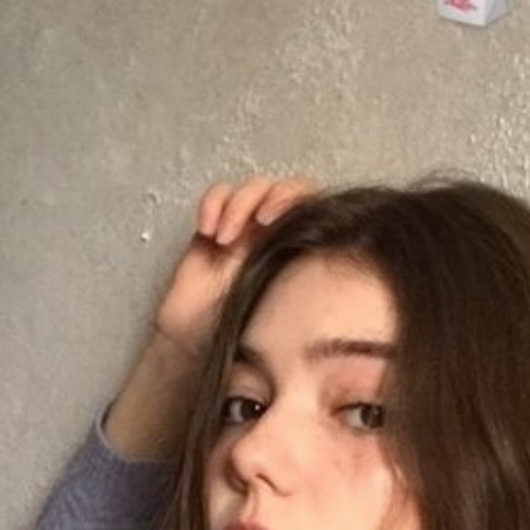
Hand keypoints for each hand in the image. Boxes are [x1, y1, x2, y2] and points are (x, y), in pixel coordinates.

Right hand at [152, 172, 319, 363]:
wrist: (199, 343)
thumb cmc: (242, 336)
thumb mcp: (285, 314)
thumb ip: (306, 289)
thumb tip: (330, 270)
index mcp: (299, 250)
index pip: (312, 204)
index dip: (298, 200)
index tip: (279, 222)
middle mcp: (275, 235)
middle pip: (283, 187)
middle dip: (270, 197)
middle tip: (259, 221)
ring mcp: (246, 229)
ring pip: (252, 188)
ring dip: (238, 204)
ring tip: (225, 238)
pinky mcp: (216, 227)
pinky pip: (218, 194)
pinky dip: (212, 204)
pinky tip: (208, 230)